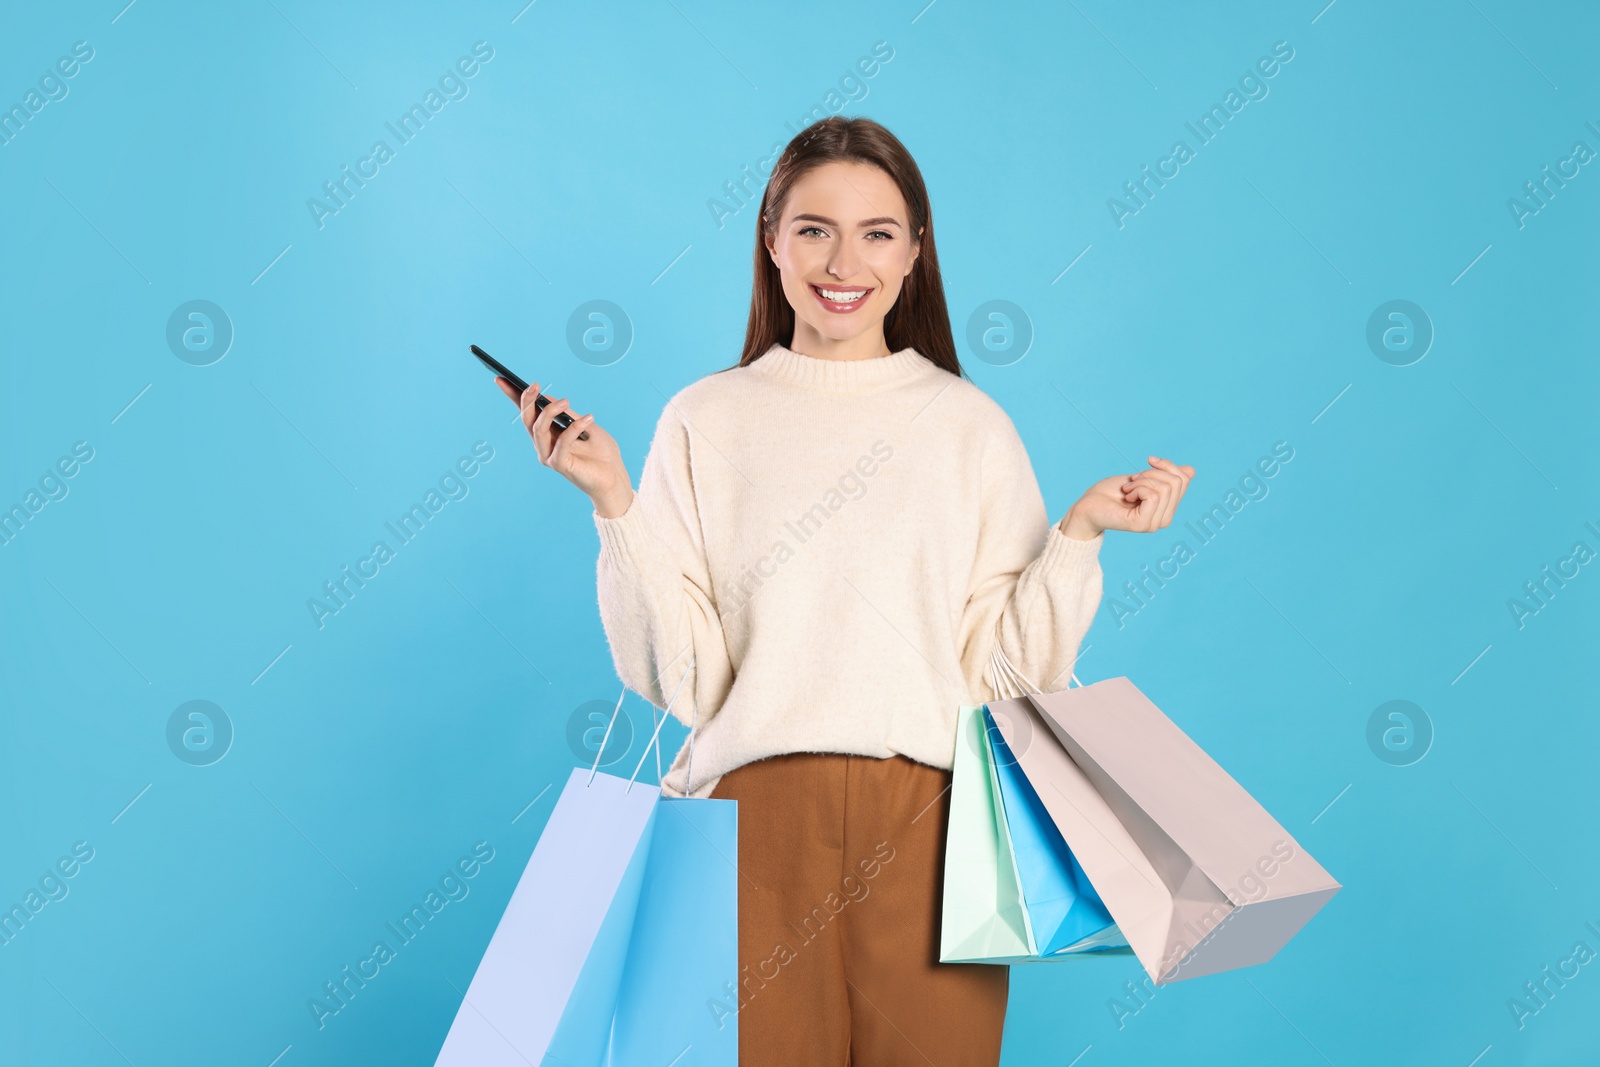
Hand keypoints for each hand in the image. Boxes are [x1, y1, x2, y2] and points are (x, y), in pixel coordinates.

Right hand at [496, 377, 633, 517]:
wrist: (614, 476)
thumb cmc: (600, 452)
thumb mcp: (584, 424)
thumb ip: (566, 413)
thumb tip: (547, 397)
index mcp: (548, 433)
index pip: (527, 413)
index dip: (513, 396)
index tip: (501, 378)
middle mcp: (544, 445)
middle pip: (527, 420)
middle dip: (527, 400)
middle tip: (534, 385)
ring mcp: (549, 456)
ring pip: (538, 430)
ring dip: (550, 412)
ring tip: (566, 401)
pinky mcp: (560, 465)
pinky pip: (562, 443)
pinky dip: (574, 428)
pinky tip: (588, 418)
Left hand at [1061, 456, 1194, 538]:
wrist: (1088, 505)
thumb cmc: (1111, 492)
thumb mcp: (1143, 478)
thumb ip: (1166, 477)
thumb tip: (1191, 471)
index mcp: (1167, 508)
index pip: (1183, 479)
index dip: (1167, 464)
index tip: (1148, 462)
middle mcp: (1165, 519)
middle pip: (1176, 482)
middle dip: (1152, 473)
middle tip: (1132, 481)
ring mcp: (1155, 524)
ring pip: (1164, 488)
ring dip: (1141, 481)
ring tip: (1127, 490)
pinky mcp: (1143, 525)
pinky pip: (1152, 496)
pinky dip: (1137, 488)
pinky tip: (1126, 496)